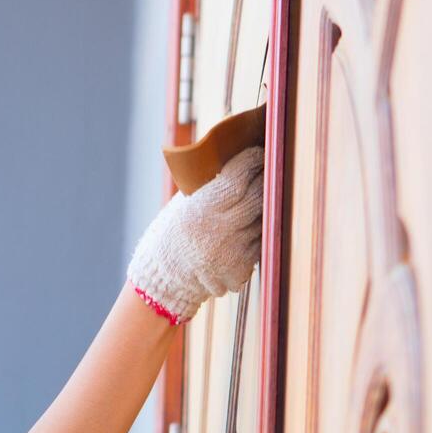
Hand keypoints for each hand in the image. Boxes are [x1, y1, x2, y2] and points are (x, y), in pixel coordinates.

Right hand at [126, 145, 264, 323]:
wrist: (164, 279)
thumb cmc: (173, 235)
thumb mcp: (183, 205)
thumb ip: (209, 187)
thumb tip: (241, 159)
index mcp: (201, 210)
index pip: (238, 178)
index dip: (252, 161)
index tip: (258, 153)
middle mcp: (219, 231)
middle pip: (258, 197)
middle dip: (265, 180)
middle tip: (267, 170)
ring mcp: (233, 253)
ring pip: (263, 221)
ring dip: (261, 210)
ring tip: (252, 204)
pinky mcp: (241, 271)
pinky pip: (259, 245)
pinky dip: (255, 236)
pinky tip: (241, 235)